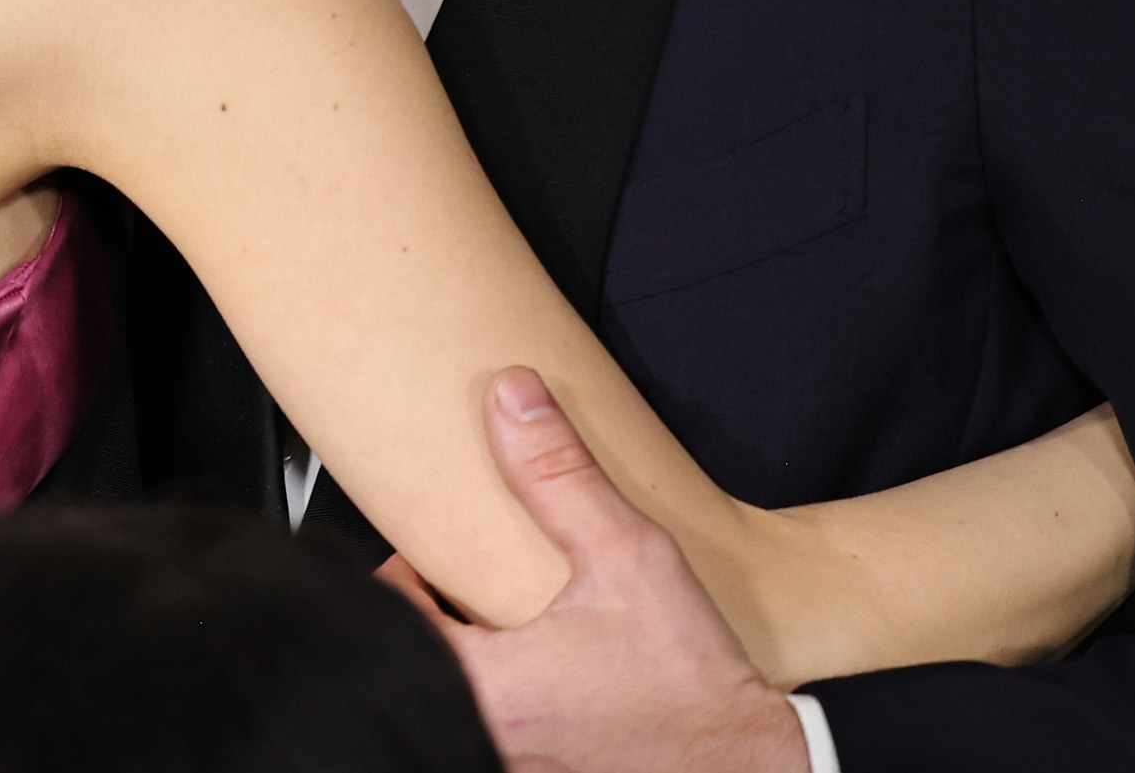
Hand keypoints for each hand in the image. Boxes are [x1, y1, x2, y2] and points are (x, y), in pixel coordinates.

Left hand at [385, 368, 810, 772]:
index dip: (402, 579)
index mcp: (487, 686)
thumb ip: (558, 475)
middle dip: (435, 620)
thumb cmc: (691, 683)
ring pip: (453, 697)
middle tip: (465, 587)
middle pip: (415, 663)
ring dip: (468, 663)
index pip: (390, 621)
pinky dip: (503, 701)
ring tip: (506, 632)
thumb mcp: (625, 555)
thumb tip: (511, 399)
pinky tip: (546, 679)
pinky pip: (494, 728)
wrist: (744, 767)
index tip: (429, 559)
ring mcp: (511, 762)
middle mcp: (487, 735)